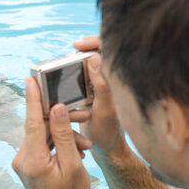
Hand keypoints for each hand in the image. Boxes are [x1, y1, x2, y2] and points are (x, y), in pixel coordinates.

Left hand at [12, 77, 90, 188]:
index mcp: (34, 160)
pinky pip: (42, 142)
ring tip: (84, 144)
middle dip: (63, 120)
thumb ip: (64, 135)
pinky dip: (58, 142)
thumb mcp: (73, 165)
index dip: (32, 99)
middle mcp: (23, 158)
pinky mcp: (27, 161)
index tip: (30, 79)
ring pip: (44, 134)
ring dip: (64, 134)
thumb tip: (57, 109)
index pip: (32, 122)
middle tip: (84, 115)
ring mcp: (23, 160)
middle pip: (41, 126)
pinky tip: (75, 148)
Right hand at [73, 36, 125, 154]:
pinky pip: (83, 74)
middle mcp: (111, 78)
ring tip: (69, 65)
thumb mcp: (104, 108)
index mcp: (118, 80)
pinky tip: (69, 77)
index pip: (110, 49)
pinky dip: (74, 74)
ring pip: (89, 62)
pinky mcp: (93, 89)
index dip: (95, 42)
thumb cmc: (107, 130)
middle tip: (73, 50)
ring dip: (77, 62)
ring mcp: (102, 83)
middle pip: (99, 52)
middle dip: (84, 49)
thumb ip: (102, 84)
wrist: (104, 146)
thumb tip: (96, 58)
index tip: (78, 46)